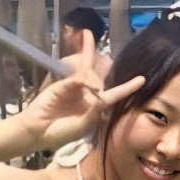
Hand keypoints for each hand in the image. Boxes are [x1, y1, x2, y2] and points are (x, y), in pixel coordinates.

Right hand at [21, 35, 146, 150]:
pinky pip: (77, 79)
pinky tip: (84, 83)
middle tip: (98, 46)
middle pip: (99, 75)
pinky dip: (83, 80)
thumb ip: (93, 112)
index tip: (143, 79)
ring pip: (88, 72)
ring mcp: (74, 88)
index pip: (115, 94)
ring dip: (91, 64)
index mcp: (95, 107)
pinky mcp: (62, 85)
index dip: (128, 87)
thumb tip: (101, 95)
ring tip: (87, 56)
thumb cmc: (61, 133)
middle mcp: (87, 95)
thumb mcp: (82, 126)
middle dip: (102, 62)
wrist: (37, 132)